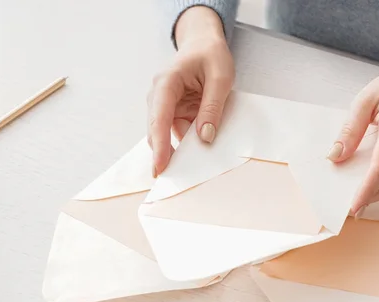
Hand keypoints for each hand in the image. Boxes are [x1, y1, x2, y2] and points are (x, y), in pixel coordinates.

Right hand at [148, 6, 234, 176]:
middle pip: (157, 130)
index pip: (159, 116)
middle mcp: (160, 95)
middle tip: (170, 180)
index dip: (160, 144)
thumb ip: (212, 107)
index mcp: (167, 82)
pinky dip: (186, 145)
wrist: (204, 43)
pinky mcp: (174, 112)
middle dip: (163, 154)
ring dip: (176, 151)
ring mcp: (165, 105)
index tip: (161, 166)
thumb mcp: (221, 78)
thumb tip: (205, 138)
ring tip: (187, 172)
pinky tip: (196, 156)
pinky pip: (177, 133)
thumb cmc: (211, 55)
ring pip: (166, 134)